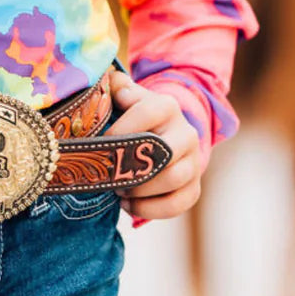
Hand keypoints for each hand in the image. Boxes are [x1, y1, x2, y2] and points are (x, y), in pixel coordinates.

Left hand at [103, 69, 202, 220]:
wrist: (166, 132)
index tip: (100, 146)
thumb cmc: (134, 116)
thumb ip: (114, 87)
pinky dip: (151, 210)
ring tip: (119, 191)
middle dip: (132, 168)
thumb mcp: (126, 96)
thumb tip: (104, 85)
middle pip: (164, 152)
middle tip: (110, 175)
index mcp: (166, 106)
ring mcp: (194, 161)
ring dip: (140, 190)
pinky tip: (131, 206)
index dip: (120, 131)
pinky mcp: (194, 187)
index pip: (146, 113)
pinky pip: (178, 204)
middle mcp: (186, 132)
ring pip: (172, 180)